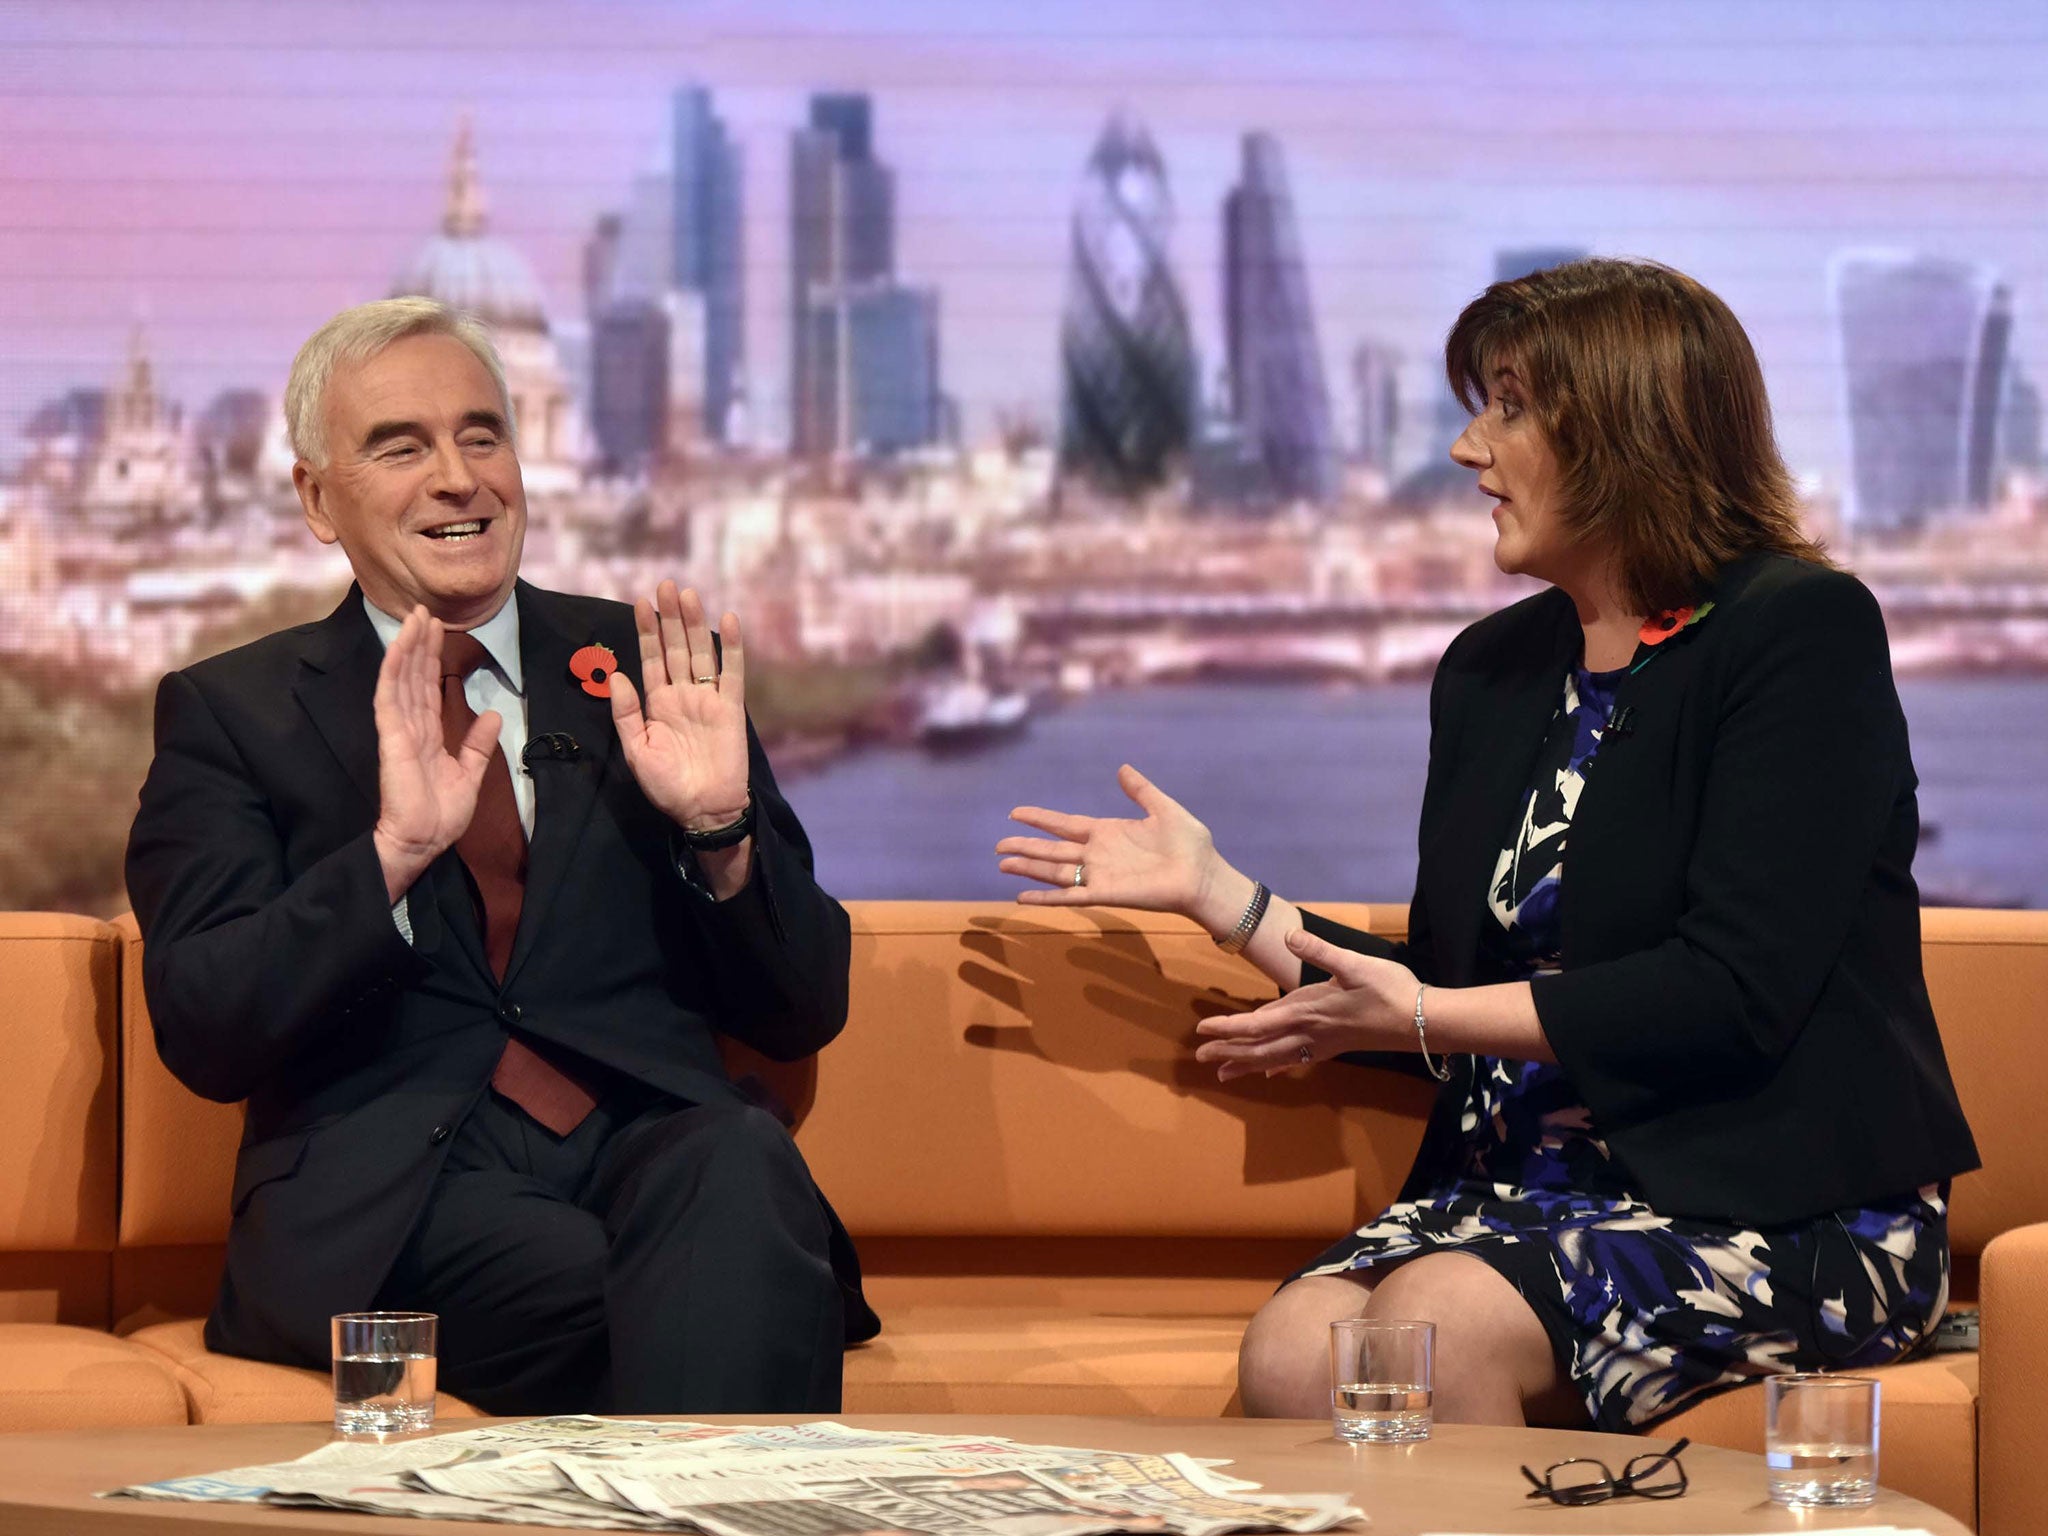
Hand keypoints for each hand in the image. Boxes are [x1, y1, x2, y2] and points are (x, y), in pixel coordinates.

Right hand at [371, 607, 500, 900]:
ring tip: (413, 618)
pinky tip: (397, 648)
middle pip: (414, 676)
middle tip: (423, 610)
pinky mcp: (392, 738)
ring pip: (401, 679)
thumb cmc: (441, 815)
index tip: (438, 629)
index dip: (433, 658)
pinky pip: (389, 698)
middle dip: (419, 643)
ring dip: (406, 648)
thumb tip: (494, 715)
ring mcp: (399, 730)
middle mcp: (411, 726)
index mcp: (428, 734)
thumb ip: (478, 744)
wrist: (423, 841)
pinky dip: (392, 672)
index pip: (429, 687)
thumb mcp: (470, 773)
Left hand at [609, 581, 750, 832]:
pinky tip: (728, 620)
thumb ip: (626, 713)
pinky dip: (732, 646)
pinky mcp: (730, 708)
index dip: (647, 632)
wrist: (703, 809)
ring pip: (701, 653)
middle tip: (667, 585)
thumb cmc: (667, 786)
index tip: (640, 602)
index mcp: (658, 703)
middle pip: (676, 648)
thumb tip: (616, 675)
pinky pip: (732, 672)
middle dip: (671, 617)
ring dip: (695, 624)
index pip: (652, 659)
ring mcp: (708, 699)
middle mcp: (683, 694)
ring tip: (688, 594)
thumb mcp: (637, 751)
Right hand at [998, 764, 1229, 918]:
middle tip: (998, 844)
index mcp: (1108, 832)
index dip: (1041, 819)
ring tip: (1003, 864)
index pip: (1065, 824)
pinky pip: (1069, 896)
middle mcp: (1098, 854)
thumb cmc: (1190, 845)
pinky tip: (1022, 899)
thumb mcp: (1164, 809)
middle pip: (1052, 849)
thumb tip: (1122, 768)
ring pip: (1054, 871)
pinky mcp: (1105, 895)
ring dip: (1028, 868)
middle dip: (1025, 846)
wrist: (1203, 876)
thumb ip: (1141, 790)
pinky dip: (1045, 898)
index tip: (1016, 813)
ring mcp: (1099, 876)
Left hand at [1194, 929, 1417, 1080]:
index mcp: (1308, 1011)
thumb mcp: (1355, 964)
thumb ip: (1320, 951)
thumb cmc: (1390, 989)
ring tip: (1222, 1073)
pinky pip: (1297, 1060)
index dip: (1228, 1028)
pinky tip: (1269, 1073)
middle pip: (1259, 1048)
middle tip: (1199, 1057)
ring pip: (1275, 1058)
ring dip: (1246, 1064)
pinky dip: (1278, 1066)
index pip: (1257, 1024)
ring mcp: (1321, 1044)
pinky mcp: (1333, 1048)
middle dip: (1228, 1052)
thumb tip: (1290, 934)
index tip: (1202, 1031)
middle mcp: (1309, 1032)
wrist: (1422, 1021)